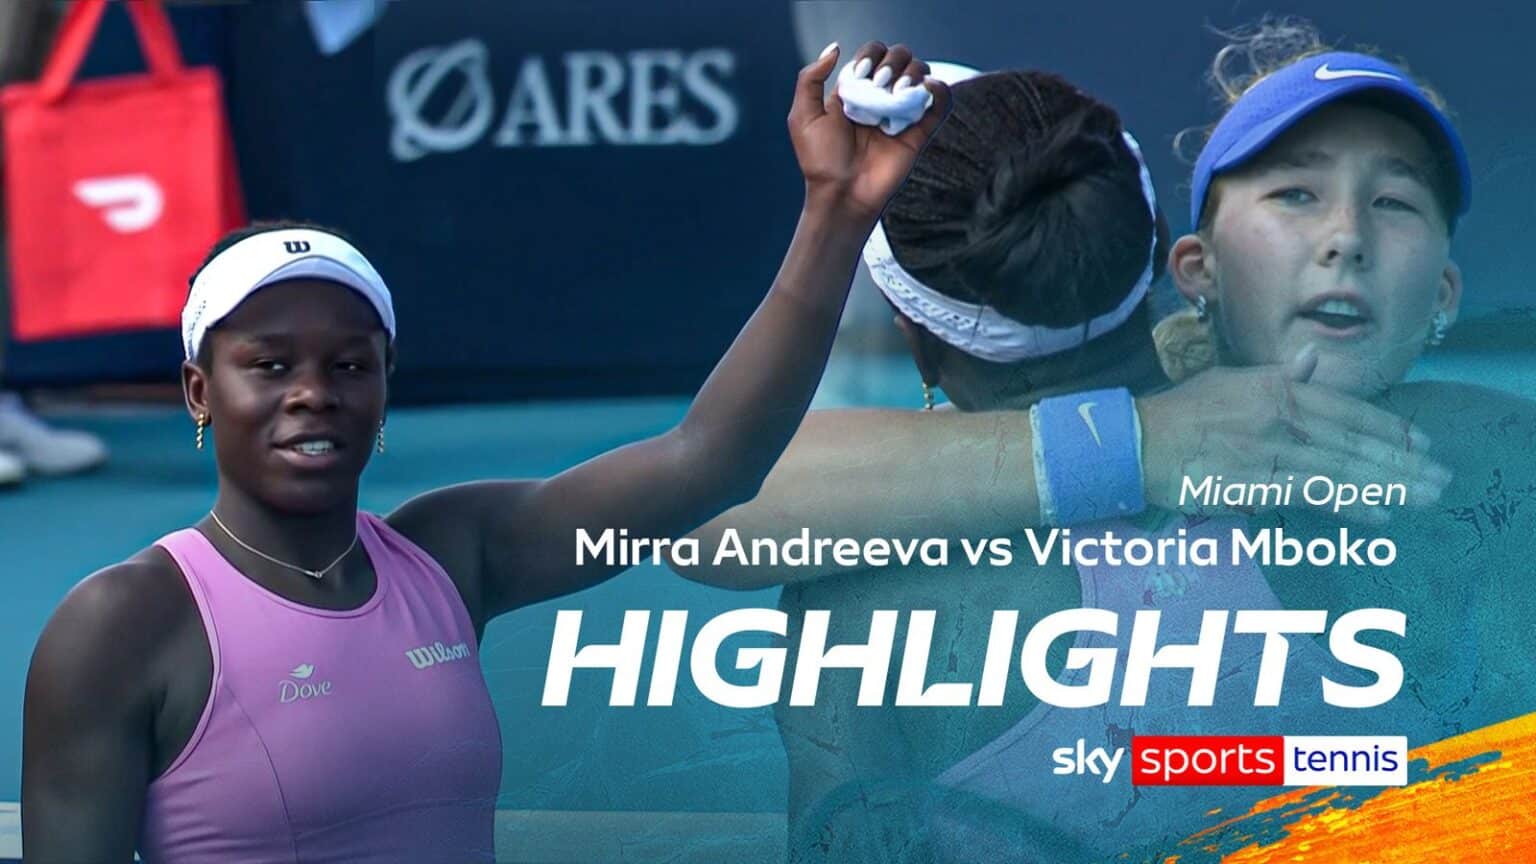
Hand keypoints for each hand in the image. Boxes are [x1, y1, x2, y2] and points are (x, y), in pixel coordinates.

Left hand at [788, 41, 950, 222]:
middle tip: (878, 85)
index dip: (870, 54)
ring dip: (913, 72)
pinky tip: (926, 88)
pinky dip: (940, 89)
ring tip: (896, 92)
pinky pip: (941, 103)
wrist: (842, 194)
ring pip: (921, 73)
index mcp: (856, 90)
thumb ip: (810, 78)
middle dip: (892, 61)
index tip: (862, 73)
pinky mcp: (919, 132)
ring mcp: (901, 114)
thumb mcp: (803, 116)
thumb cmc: (820, 160)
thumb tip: (837, 48)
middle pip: (900, 57)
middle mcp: (880, 98)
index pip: (872, 54)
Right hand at [1138, 346, 1452, 523]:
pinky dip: (1351, 504)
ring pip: (1344, 470)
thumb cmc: (1182, 412)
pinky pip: (1316, 495)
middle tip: (1440, 479)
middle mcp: (1284, 417)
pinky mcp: (1259, 484)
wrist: (1138, 442)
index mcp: (1280, 390)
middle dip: (1403, 463)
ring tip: (1425, 498)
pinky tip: (1381, 513)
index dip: (1390, 428)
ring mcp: (1273, 452)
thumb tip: (1311, 360)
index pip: (1350, 410)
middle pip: (1357, 443)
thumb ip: (1277, 375)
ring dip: (1390, 486)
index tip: (1422, 444)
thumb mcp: (1232, 380)